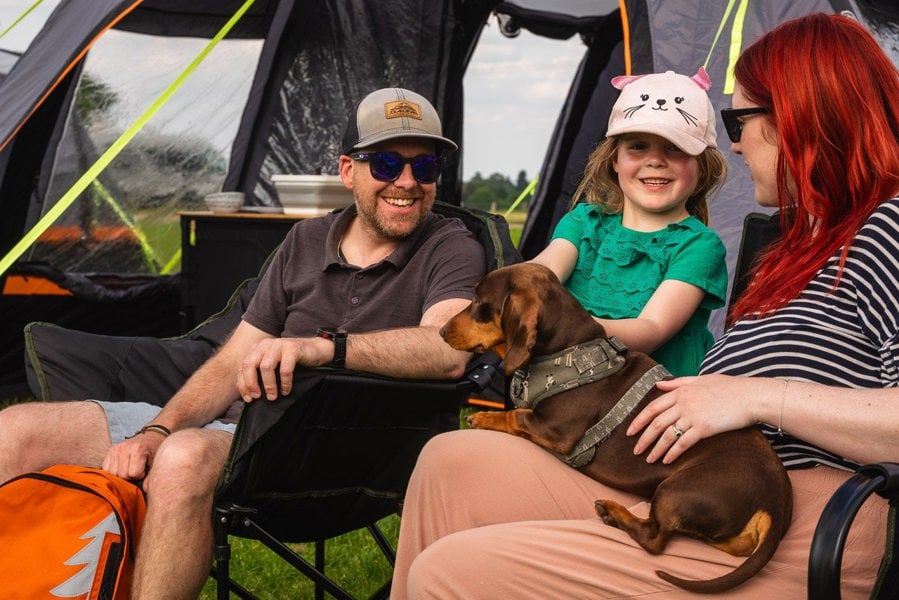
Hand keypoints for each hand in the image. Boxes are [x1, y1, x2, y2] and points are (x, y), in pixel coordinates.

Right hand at [102, 432, 163, 481]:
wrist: (151, 436)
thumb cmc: (155, 450)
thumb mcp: (157, 462)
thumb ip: (151, 477)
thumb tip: (145, 491)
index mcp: (137, 449)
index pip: (133, 474)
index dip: (140, 475)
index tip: (145, 469)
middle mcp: (124, 448)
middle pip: (122, 475)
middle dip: (131, 476)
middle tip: (138, 469)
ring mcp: (115, 448)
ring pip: (112, 473)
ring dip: (122, 474)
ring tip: (131, 467)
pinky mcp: (110, 450)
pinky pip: (106, 469)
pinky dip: (114, 471)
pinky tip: (123, 466)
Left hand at [236, 337, 331, 400]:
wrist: (315, 350)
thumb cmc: (292, 361)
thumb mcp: (272, 366)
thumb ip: (259, 374)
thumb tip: (248, 394)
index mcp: (257, 348)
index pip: (243, 366)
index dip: (243, 384)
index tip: (249, 398)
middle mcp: (265, 344)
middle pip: (249, 364)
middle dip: (251, 383)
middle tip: (257, 397)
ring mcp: (279, 344)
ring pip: (266, 367)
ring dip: (268, 385)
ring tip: (273, 397)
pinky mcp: (292, 348)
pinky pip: (285, 369)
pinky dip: (284, 383)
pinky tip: (286, 390)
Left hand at [626, 375, 757, 463]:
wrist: (750, 396)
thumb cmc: (729, 388)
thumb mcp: (701, 379)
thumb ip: (678, 382)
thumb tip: (658, 385)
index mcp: (680, 391)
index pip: (652, 407)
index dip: (639, 420)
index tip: (630, 431)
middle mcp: (683, 403)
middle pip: (656, 423)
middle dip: (643, 439)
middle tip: (636, 451)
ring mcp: (692, 416)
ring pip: (667, 435)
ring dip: (656, 449)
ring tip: (649, 460)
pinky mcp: (704, 428)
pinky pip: (683, 443)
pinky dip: (673, 453)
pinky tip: (666, 461)